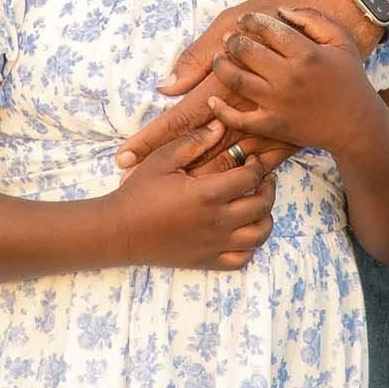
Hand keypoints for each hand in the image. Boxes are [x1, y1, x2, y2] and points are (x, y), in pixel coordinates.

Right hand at [104, 120, 277, 269]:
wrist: (121, 230)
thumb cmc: (140, 192)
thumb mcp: (162, 159)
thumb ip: (193, 142)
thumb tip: (219, 127)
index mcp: (207, 193)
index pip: (250, 178)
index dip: (258, 166)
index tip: (252, 159)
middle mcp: (217, 221)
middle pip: (261, 206)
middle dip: (267, 188)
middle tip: (263, 179)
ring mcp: (215, 244)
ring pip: (258, 235)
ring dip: (265, 218)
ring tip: (257, 205)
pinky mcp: (208, 261)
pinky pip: (242, 258)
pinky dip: (250, 246)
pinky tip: (242, 231)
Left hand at [116, 0, 375, 169]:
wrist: (335, 25)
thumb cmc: (275, 15)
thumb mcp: (232, 20)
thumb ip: (199, 56)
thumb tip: (167, 87)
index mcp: (224, 83)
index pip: (180, 119)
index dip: (151, 138)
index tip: (123, 157)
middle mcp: (242, 109)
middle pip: (196, 145)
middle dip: (164, 163)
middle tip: (133, 178)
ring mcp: (265, 123)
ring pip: (225, 157)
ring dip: (196, 173)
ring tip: (165, 195)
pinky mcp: (286, 129)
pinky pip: (258, 157)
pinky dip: (238, 169)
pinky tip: (219, 182)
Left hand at [209, 7, 375, 154]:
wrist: (357, 124)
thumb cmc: (349, 78)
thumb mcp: (341, 40)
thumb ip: (313, 18)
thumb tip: (281, 10)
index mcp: (306, 54)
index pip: (268, 28)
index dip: (251, 20)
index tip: (245, 19)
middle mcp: (289, 78)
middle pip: (247, 51)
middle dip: (233, 39)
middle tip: (230, 37)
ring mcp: (279, 103)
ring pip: (237, 80)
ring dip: (221, 66)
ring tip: (218, 58)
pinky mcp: (273, 126)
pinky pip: (240, 120)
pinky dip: (221, 111)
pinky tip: (213, 100)